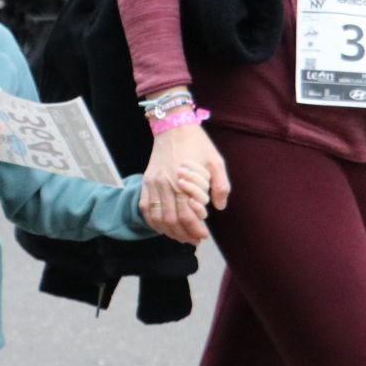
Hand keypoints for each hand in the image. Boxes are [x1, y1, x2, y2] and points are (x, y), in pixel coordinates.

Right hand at [141, 122, 229, 243]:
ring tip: (180, 236)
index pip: (187, 215)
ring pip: (156, 216)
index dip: (195, 229)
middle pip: (170, 220)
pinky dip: (152, 221)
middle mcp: (165, 184)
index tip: (204, 236)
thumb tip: (219, 207)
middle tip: (194, 240)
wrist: (173, 126)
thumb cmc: (197, 144)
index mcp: (183, 180)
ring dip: (168, 231)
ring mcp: (153, 183)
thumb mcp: (216, 161)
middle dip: (183, 234)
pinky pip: (145, 207)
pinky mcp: (146, 181)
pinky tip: (162, 227)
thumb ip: (221, 186)